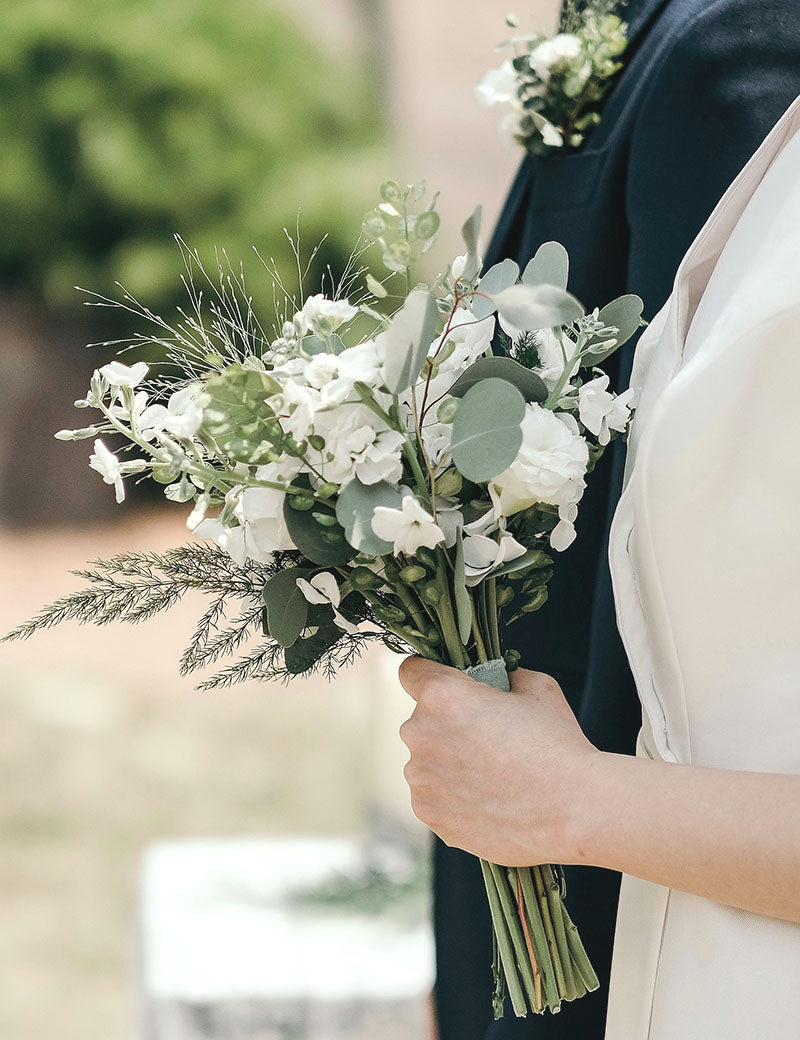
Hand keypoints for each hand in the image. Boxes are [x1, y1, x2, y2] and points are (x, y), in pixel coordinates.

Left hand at [398, 658, 598, 865]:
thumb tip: (496, 682)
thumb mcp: (536, 687)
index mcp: (442, 696)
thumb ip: (502, 677)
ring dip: (448, 762)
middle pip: (422, 719)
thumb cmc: (557, 745)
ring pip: (426, 760)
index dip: (430, 674)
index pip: (411, 671)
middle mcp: (420, 734)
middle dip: (446, 723)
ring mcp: (421, 779)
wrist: (574, 812)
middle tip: (486, 738)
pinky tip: (488, 800)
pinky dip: (452, 796)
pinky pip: (432, 795)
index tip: (447, 685)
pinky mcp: (429, 814)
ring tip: (492, 775)